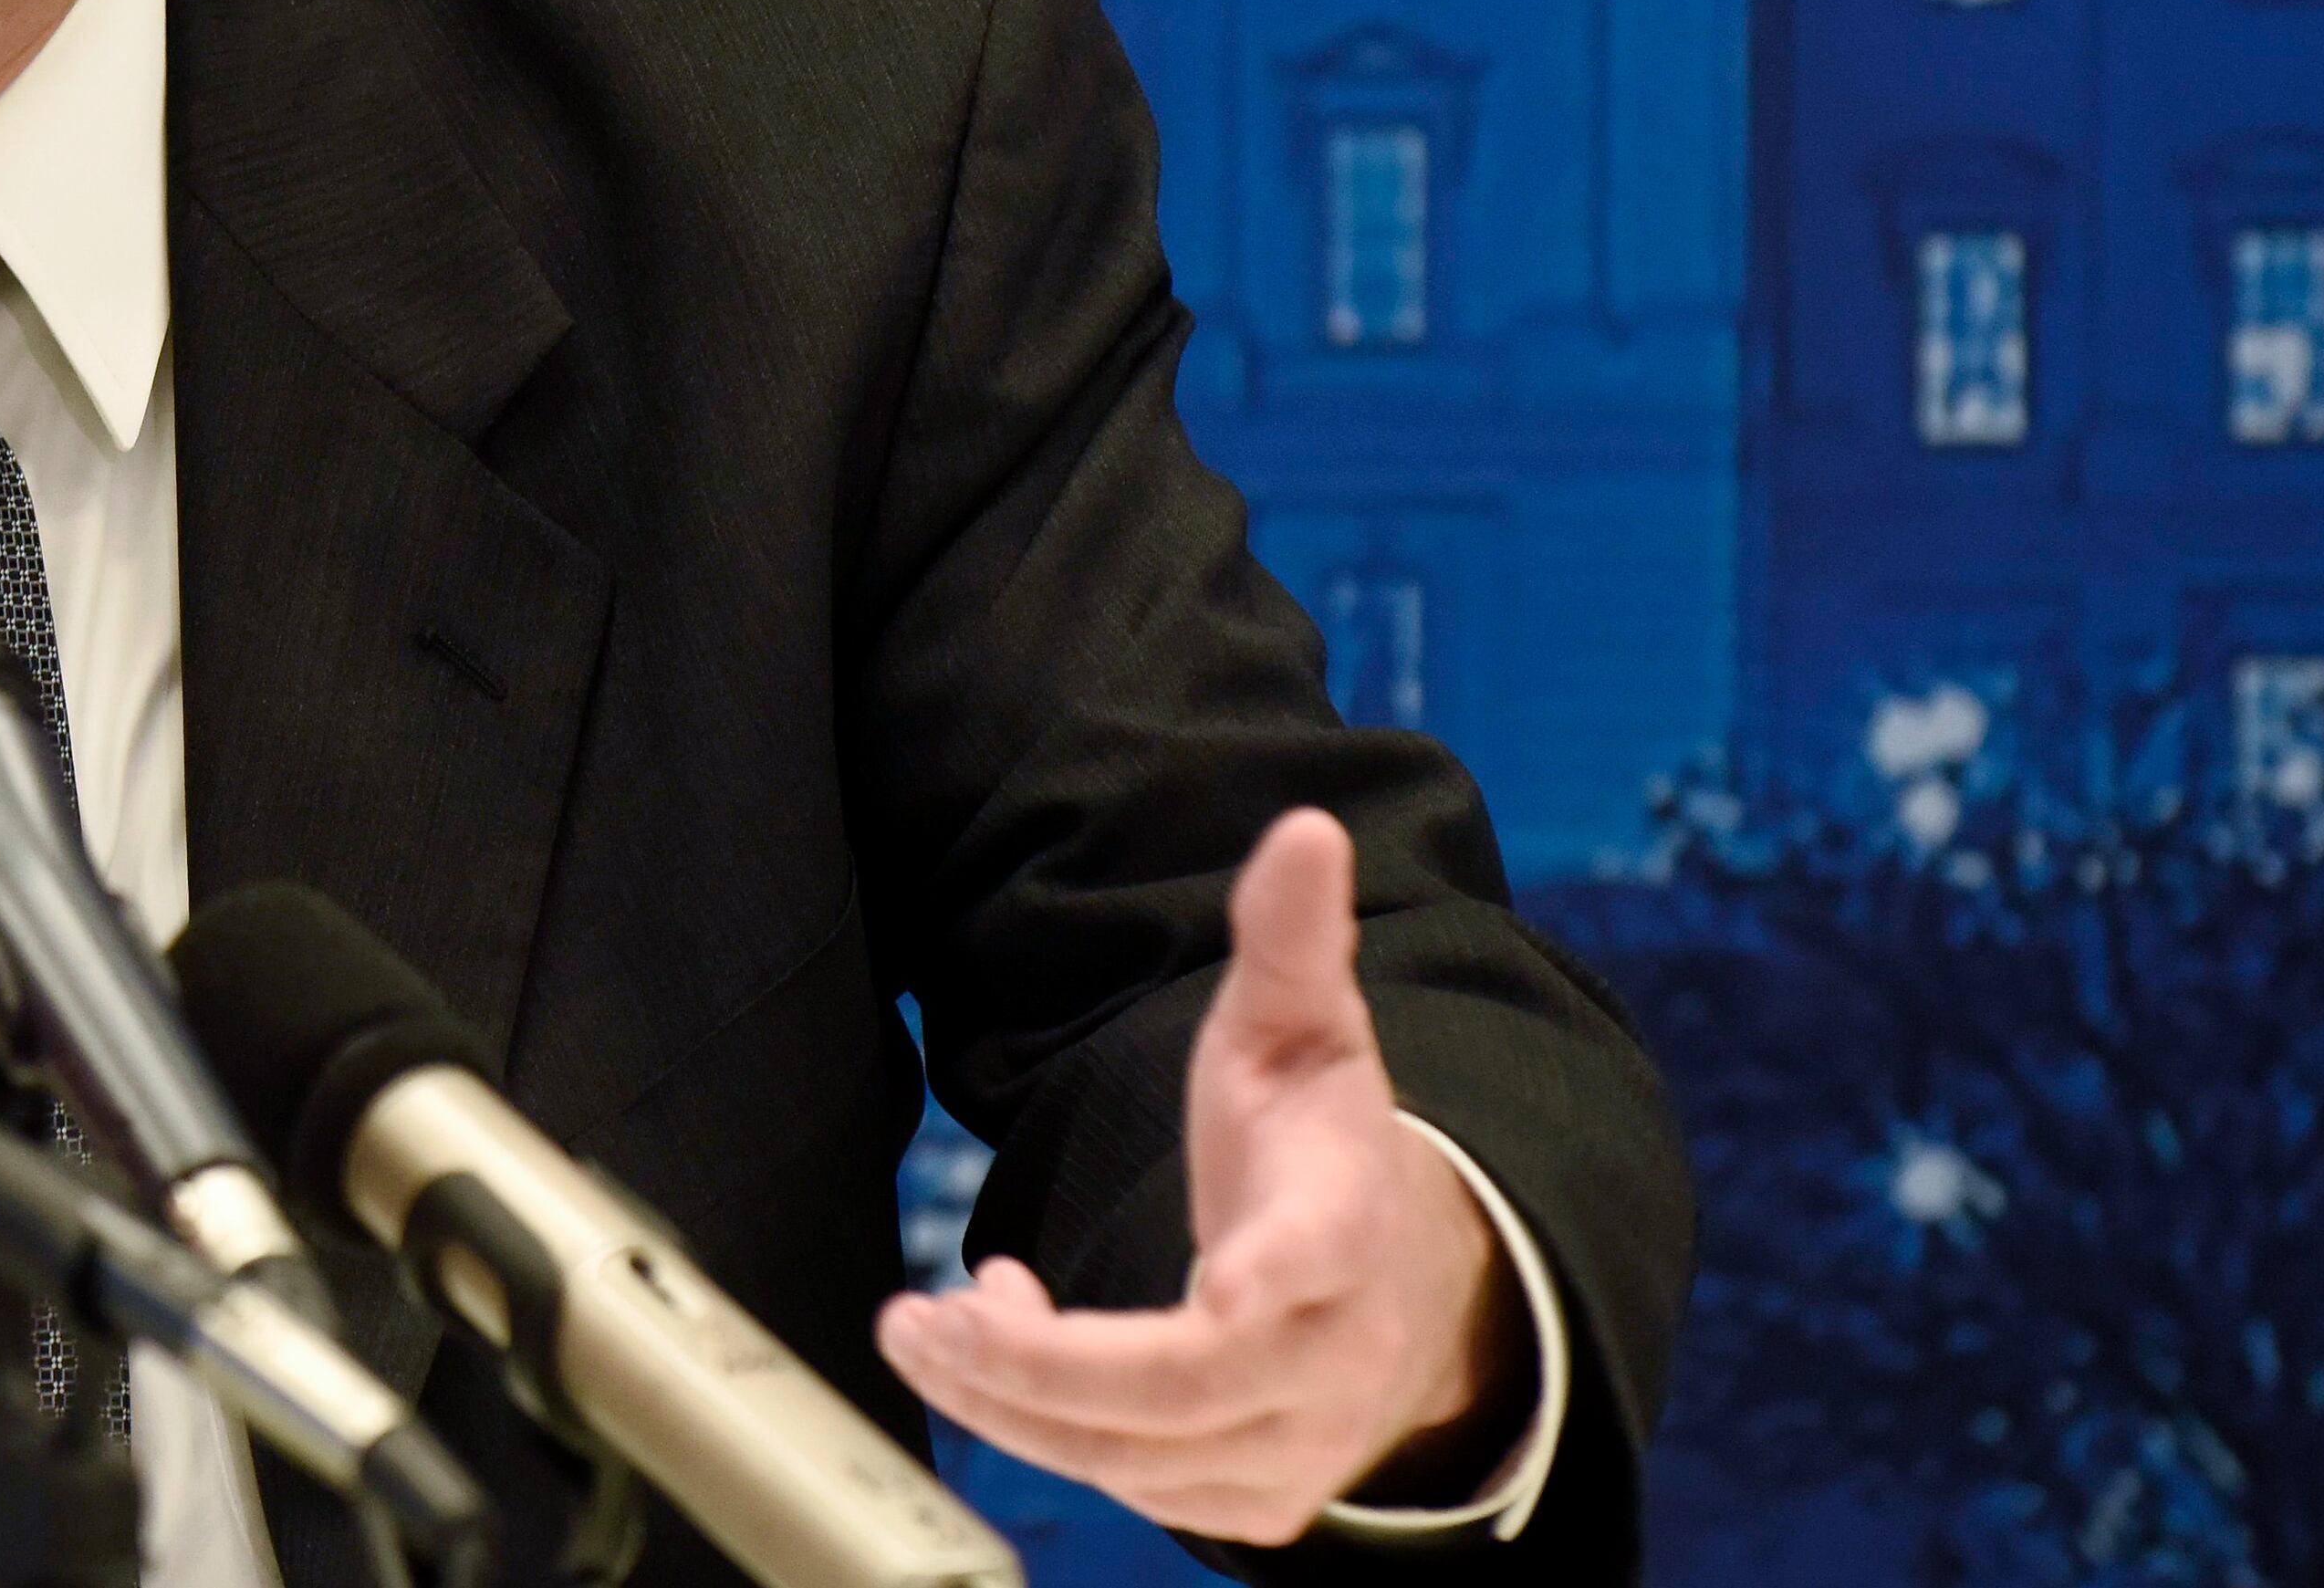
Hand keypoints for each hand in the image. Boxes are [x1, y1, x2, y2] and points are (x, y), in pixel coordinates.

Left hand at [872, 808, 1519, 1545]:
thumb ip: (1291, 935)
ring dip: (1012, 1405)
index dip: (1266, 1289)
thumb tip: (1306, 827)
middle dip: (1039, 1368)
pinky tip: (1000, 1341)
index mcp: (1346, 1224)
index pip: (1313, 1267)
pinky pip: (1138, 1487)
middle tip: (921, 1317)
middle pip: (1185, 1390)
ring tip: (921, 1328)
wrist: (1402, 1283)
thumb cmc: (1322, 1145)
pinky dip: (1047, 1430)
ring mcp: (1301, 1441)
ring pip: (1143, 1462)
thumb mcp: (1304, 1028)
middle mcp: (1335, 1354)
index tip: (1216, 1291)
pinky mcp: (1255, 1497)